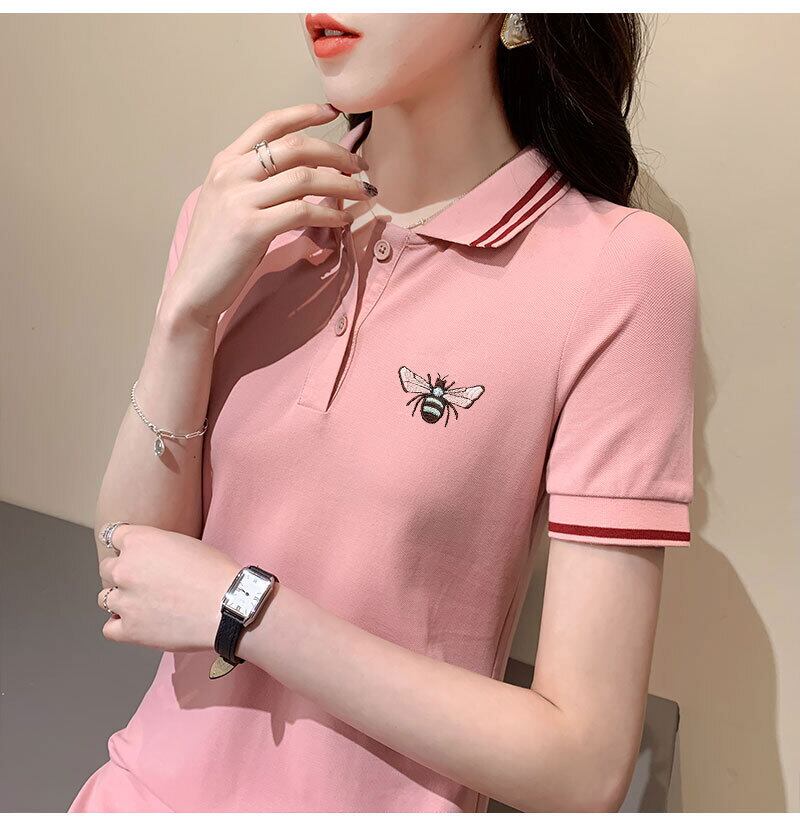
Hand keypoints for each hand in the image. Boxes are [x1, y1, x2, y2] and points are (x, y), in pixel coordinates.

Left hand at [96, 523, 239, 652]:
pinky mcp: (129, 630)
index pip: (113, 536)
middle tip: (146, 581)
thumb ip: (157, 547)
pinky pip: (109, 628)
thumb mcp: (184, 543)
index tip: (135, 553)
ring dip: (122, 599)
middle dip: (124, 572)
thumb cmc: (215, 572)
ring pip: (105, 598)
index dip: (127, 545)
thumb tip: (148, 559)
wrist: (228, 605)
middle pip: (107, 568)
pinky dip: (121, 625)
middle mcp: (125, 568)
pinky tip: (139, 622)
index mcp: (139, 541)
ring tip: (145, 603)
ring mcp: (124, 601)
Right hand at [163, 101, 372, 328]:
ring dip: (342, 184)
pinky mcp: (252, 228)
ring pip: (305, 177)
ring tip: (363, 192)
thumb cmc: (218, 249)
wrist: (194, 288)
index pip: (269, 123)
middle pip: (295, 147)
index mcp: (225, 162)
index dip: (304, 113)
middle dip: (336, 153)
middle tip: (360, 166)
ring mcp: (240, 200)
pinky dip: (330, 213)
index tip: (333, 112)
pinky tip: (343, 219)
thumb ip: (258, 182)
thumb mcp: (231, 203)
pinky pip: (303, 211)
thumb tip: (307, 172)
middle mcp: (231, 174)